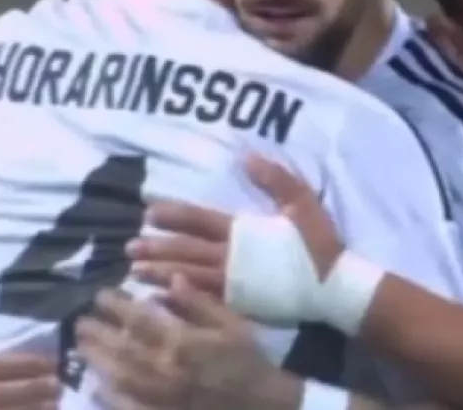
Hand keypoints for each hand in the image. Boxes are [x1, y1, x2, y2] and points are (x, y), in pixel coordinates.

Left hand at [76, 276, 300, 409]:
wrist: (261, 404)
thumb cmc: (247, 360)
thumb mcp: (231, 324)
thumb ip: (199, 303)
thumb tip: (170, 280)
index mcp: (182, 342)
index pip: (139, 320)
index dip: (115, 306)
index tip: (100, 294)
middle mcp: (165, 369)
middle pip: (120, 348)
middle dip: (97, 332)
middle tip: (80, 319)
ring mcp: (159, 397)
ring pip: (118, 376)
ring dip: (96, 359)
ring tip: (81, 346)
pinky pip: (127, 406)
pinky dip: (108, 396)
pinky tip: (95, 384)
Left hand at [130, 155, 343, 291]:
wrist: (334, 288)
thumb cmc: (319, 244)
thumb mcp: (302, 202)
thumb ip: (275, 179)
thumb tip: (245, 157)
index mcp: (243, 231)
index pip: (199, 220)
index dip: (173, 215)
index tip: (149, 213)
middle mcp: (231, 258)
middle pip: (185, 251)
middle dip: (156, 248)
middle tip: (128, 248)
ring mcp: (233, 285)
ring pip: (187, 277)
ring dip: (160, 274)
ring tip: (135, 273)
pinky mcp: (239, 306)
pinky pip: (201, 303)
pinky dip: (178, 301)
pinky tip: (160, 300)